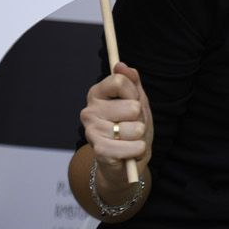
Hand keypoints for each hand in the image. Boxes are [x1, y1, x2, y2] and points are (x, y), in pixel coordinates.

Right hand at [80, 62, 153, 182]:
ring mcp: (91, 131)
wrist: (127, 162)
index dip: (134, 94)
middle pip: (132, 106)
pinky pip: (131, 146)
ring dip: (139, 136)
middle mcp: (89, 111)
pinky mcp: (99, 151)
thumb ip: (131, 81)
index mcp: (97, 94)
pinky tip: (130, 152)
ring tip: (130, 140)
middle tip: (132, 126)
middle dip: (140, 118)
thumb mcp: (137, 101)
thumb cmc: (132, 128)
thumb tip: (120, 65)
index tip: (133, 102)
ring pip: (134, 128)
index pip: (120, 81)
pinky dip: (138, 150)